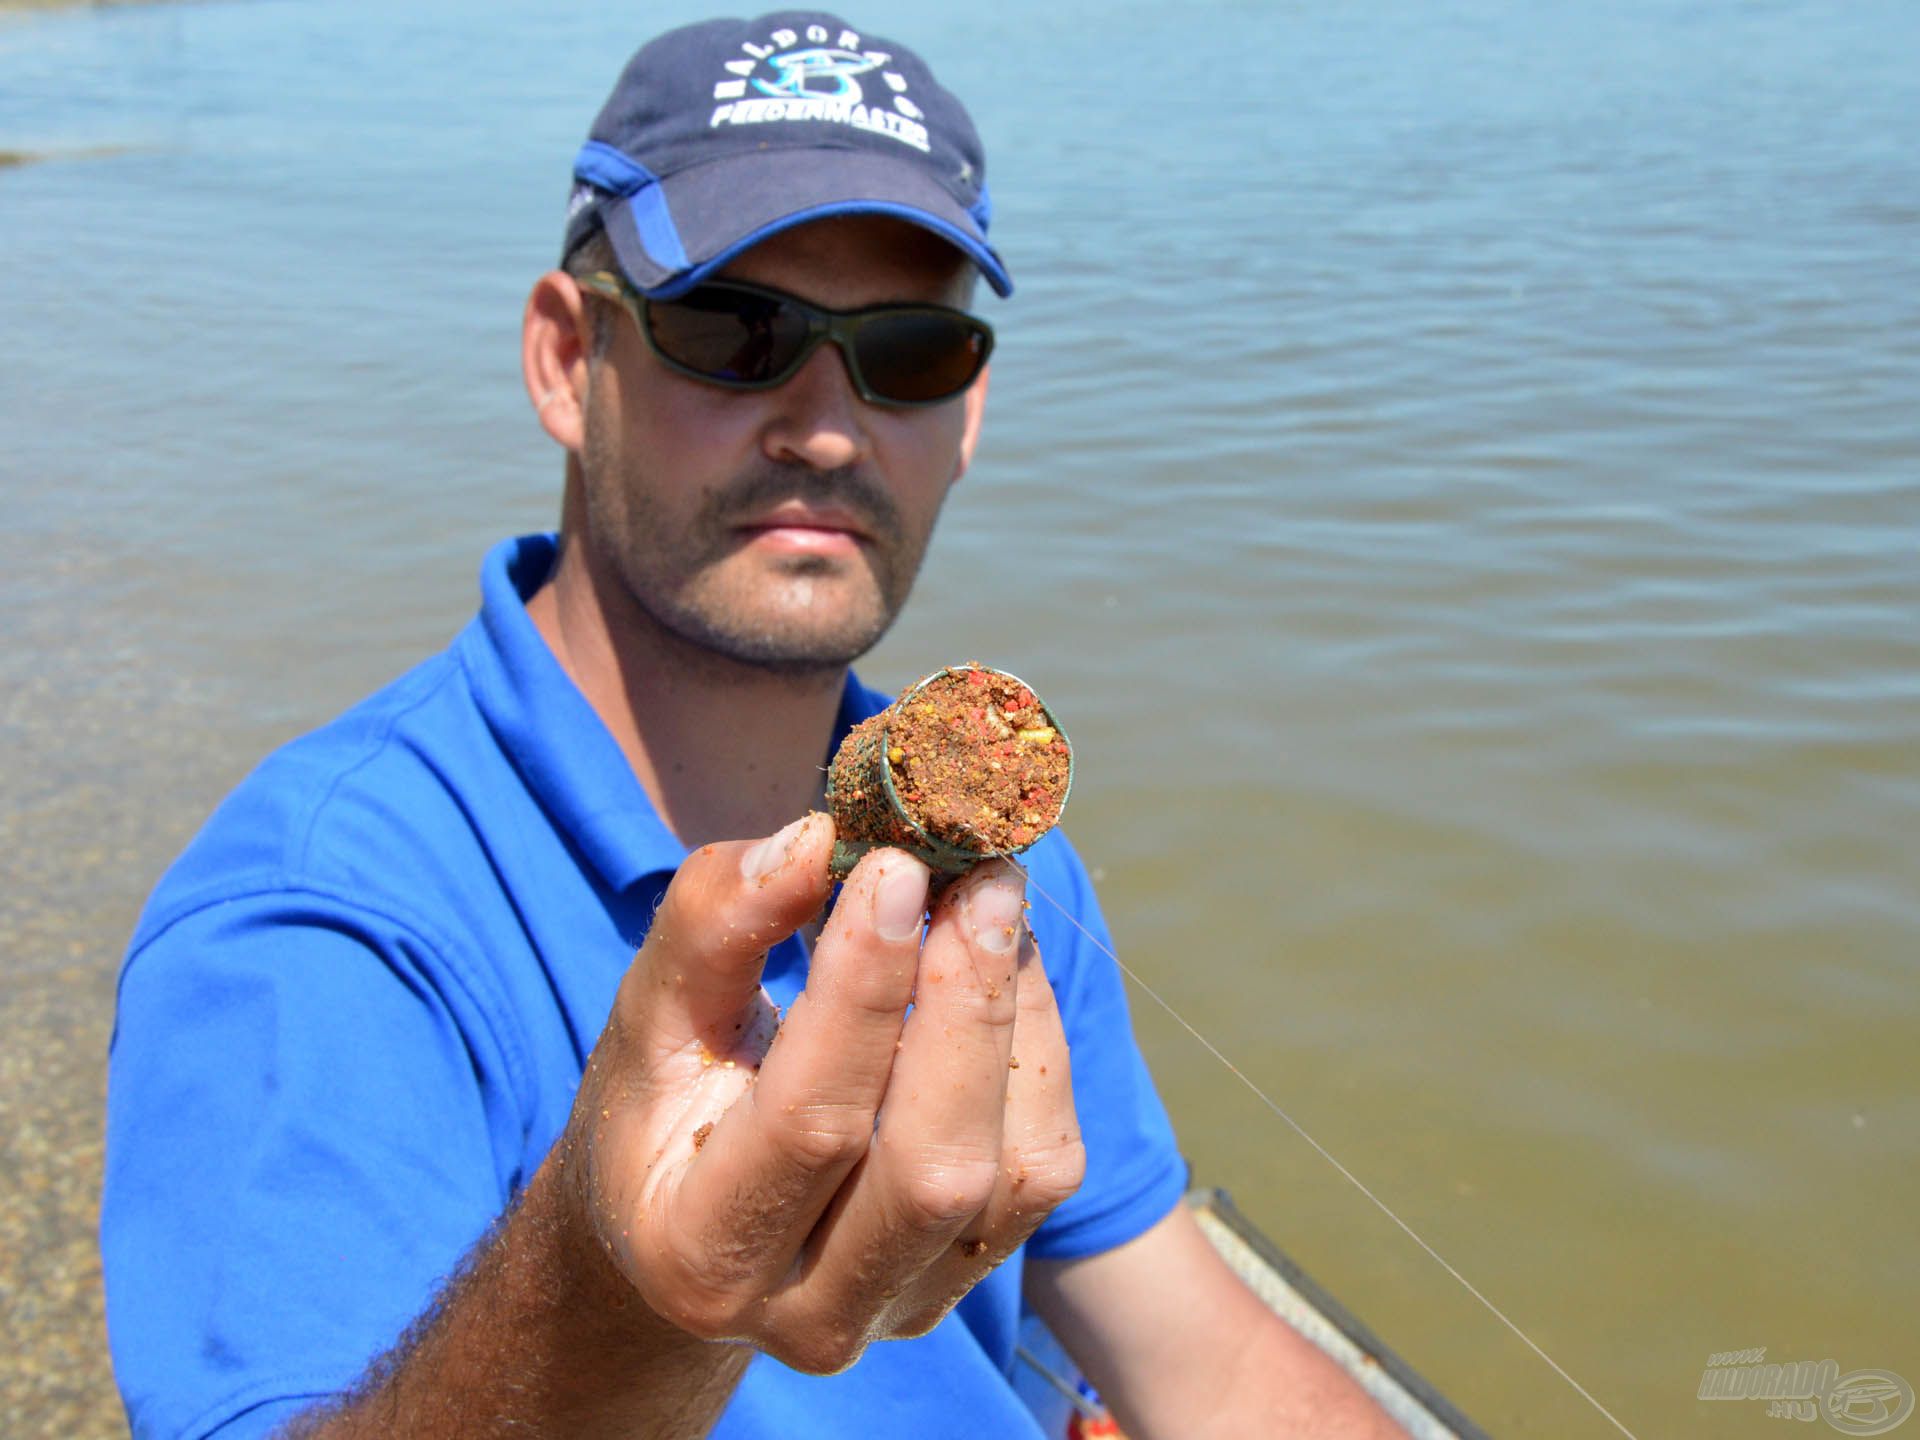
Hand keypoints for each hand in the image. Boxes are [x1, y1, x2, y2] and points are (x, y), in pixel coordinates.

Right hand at [558, 812, 1086, 1373]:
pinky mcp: (967, 1276)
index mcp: (699, 1252)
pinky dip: (1039, 1050)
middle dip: (968, 1008)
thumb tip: (814, 840)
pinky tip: (1003, 969)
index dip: (864, 988)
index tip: (896, 867)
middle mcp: (807, 1315)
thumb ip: (714, 926)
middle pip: (931, 1171)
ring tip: (990, 903)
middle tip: (979, 879)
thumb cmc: (661, 1100)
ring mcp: (900, 1308)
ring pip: (1011, 1174)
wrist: (685, 1221)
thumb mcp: (649, 1012)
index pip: (811, 1122)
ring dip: (1013, 1019)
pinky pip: (1044, 1167)